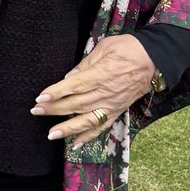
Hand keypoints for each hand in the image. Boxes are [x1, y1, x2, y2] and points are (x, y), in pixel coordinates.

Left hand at [30, 35, 155, 147]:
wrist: (154, 60)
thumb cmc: (128, 49)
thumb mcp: (105, 48)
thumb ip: (85, 64)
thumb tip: (68, 77)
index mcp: (101, 75)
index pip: (73, 86)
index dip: (55, 93)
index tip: (40, 98)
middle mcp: (105, 93)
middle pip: (75, 104)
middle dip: (54, 109)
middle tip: (35, 111)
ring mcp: (112, 105)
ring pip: (86, 120)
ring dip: (67, 128)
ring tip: (51, 134)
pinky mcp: (117, 111)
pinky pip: (101, 127)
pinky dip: (88, 136)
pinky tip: (75, 143)